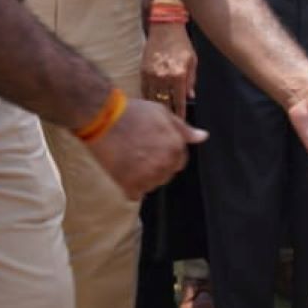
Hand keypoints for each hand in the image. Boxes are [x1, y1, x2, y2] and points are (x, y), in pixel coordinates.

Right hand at [86, 98, 207, 199]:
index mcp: (176, 148)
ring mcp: (147, 177)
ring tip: (130, 161)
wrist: (103, 118)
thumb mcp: (163, 114)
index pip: (180, 162)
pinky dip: (130, 187)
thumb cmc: (133, 113)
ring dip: (144, 178)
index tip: (154, 149)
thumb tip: (203, 136)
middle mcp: (165, 165)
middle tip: (140, 153)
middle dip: (157, 166)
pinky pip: (136, 194)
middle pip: (166, 175)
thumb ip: (184, 129)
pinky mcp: (129, 185)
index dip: (168, 155)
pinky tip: (123, 171)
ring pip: (152, 185)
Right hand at [141, 22, 195, 117]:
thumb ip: (191, 80)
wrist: (164, 27)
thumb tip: (191, 96)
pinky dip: (148, 98)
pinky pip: (144, 90)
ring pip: (153, 98)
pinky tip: (150, 105)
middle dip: (169, 115)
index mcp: (179, 75)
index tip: (181, 123)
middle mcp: (164, 77)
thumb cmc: (181, 43)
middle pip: (166, 102)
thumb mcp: (192, 61)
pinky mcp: (142, 71)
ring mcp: (151, 75)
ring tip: (160, 118)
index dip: (181, 113)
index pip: (180, 101)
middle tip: (170, 125)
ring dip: (157, 109)